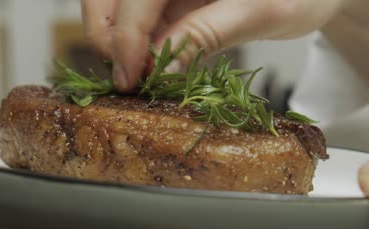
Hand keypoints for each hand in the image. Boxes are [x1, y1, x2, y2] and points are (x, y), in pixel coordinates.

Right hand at [81, 0, 348, 91]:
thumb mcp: (261, 11)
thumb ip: (207, 34)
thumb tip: (162, 69)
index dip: (124, 39)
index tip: (129, 80)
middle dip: (107, 38)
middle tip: (127, 79)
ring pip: (117, 11)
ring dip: (120, 46)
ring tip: (139, 76)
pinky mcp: (171, 0)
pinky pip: (141, 22)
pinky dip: (139, 47)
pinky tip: (151, 67)